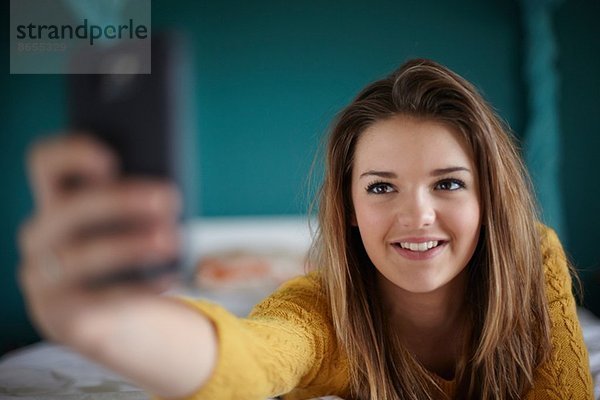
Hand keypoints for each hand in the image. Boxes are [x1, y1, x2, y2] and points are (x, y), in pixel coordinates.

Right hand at [18, 133, 181, 346]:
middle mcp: (39, 236)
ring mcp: (44, 278)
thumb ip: (134, 200)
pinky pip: (99, 300)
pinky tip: (170, 276)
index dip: (71, 153)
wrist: (99, 318)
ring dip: (131, 245)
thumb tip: (167, 191)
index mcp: (53, 200)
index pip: (43, 162)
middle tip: (169, 197)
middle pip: (68, 209)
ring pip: (81, 256)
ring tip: (172, 240)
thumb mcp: (123, 225)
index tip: (111, 157)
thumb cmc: (119, 256)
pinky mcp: (63, 315)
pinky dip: (140, 287)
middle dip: (120, 200)